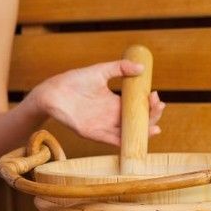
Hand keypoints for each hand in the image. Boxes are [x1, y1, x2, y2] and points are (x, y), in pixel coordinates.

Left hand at [28, 60, 164, 145]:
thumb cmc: (73, 81)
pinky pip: (112, 141)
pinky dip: (125, 142)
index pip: (137, 107)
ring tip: (155, 126)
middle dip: (151, 116)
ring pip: (128, 133)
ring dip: (143, 132)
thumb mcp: (100, 71)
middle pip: (137, 121)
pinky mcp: (94, 133)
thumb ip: (119, 68)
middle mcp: (111, 116)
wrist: (52, 92)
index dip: (149, 104)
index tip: (155, 95)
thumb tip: (141, 68)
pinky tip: (137, 139)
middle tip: (158, 105)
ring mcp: (104, 126)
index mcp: (114, 102)